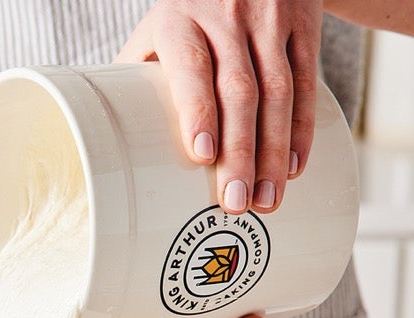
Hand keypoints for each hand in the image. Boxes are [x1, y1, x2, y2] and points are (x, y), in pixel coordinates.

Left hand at [115, 0, 324, 214]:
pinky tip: (293, 165)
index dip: (198, 111)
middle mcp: (227, 16)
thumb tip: (107, 139)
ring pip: (278, 92)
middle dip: (240, 152)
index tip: (202, 155)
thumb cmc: (189, 8)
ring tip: (266, 198)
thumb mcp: (158, 25)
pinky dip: (301, 128)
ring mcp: (269, 20)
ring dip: (274, 152)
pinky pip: (307, 82)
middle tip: (236, 201)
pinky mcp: (303, 26)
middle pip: (239, 91)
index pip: (192, 67)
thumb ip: (137, 72)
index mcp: (180, 19)